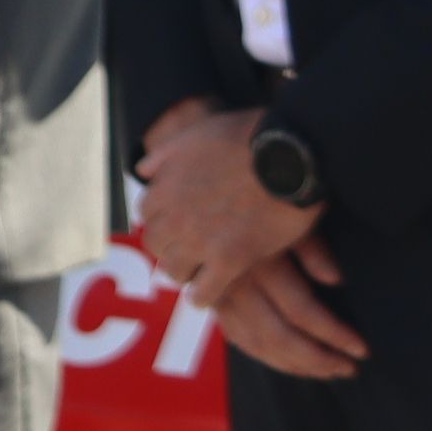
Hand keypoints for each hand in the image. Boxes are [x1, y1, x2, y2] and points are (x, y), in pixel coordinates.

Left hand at [138, 104, 365, 379]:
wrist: (288, 154)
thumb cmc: (248, 137)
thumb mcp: (197, 135)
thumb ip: (167, 155)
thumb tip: (143, 169)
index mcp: (166, 184)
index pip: (147, 212)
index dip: (162, 218)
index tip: (173, 223)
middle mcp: (175, 215)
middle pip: (156, 243)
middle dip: (167, 247)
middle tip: (182, 252)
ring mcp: (200, 240)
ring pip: (173, 270)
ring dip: (182, 273)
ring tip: (193, 276)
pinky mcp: (231, 260)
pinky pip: (205, 292)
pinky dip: (204, 296)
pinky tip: (209, 295)